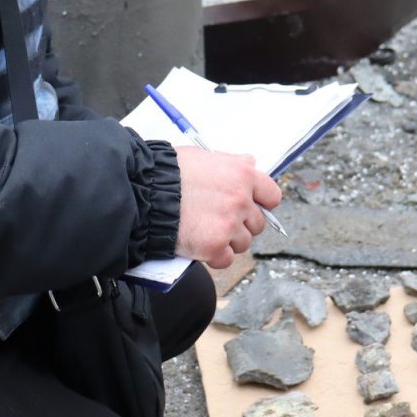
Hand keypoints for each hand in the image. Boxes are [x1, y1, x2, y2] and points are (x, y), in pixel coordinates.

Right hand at [174, 148, 282, 269]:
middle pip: (257, 224)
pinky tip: (200, 245)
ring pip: (242, 243)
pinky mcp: (215, 246)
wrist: (145, 192)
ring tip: (204, 231)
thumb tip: (248, 163)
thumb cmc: (168, 172)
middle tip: (218, 220)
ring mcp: (229, 225)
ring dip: (227, 241)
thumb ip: (230, 164)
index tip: (251, 207)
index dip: (261, 204)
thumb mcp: (204, 156)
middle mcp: (240, 199)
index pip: (271, 196)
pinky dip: (214, 256)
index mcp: (242, 174)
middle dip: (240, 224)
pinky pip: (225, 259)